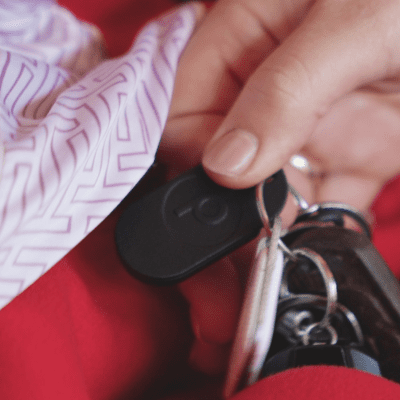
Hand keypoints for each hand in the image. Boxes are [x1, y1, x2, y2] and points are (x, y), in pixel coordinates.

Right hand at [158, 0, 399, 380]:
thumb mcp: (353, 20)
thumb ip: (283, 91)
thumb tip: (225, 165)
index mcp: (243, 43)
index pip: (186, 121)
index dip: (190, 180)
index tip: (207, 232)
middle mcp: (265, 93)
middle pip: (218, 173)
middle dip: (216, 236)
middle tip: (218, 297)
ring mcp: (308, 127)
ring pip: (266, 199)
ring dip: (260, 249)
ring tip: (251, 303)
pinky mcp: (352, 152)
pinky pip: (322, 204)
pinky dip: (314, 239)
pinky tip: (307, 269)